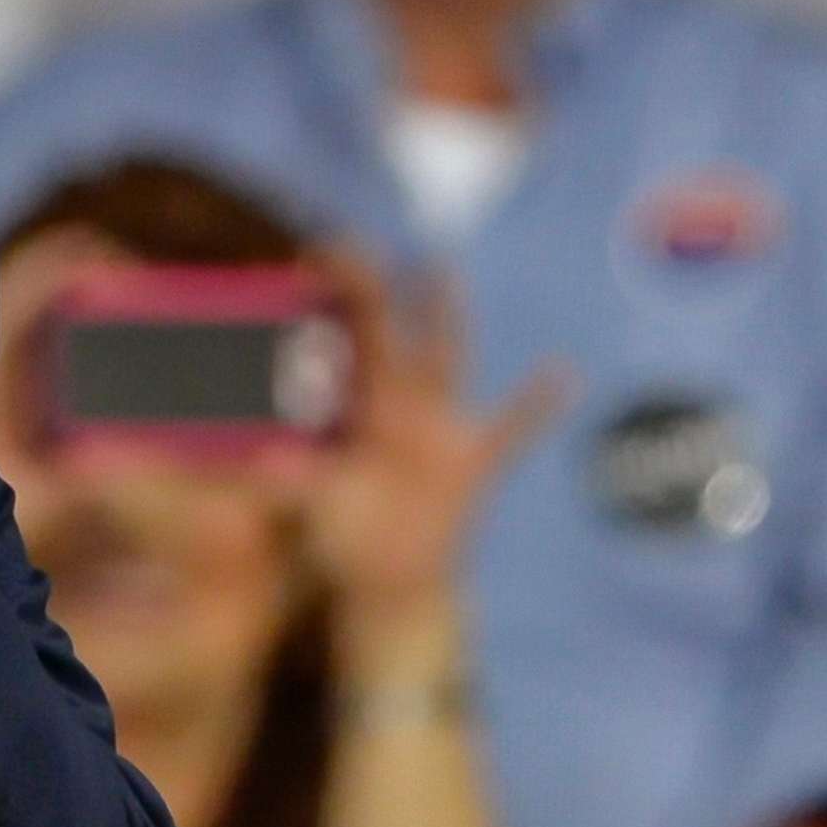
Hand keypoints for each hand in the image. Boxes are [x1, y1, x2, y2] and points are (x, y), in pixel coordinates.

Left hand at [303, 259, 568, 674]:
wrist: (394, 586)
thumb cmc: (348, 539)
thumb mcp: (319, 508)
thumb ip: (295, 483)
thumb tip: (262, 462)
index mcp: (360, 412)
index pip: (344, 344)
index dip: (329, 306)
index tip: (312, 260)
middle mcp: (400, 408)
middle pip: (392, 335)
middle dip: (381, 290)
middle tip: (365, 240)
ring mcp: (440, 429)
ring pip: (445, 360)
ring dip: (445, 317)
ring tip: (444, 268)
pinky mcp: (474, 462)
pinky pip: (512, 427)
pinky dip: (538, 402)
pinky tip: (564, 370)